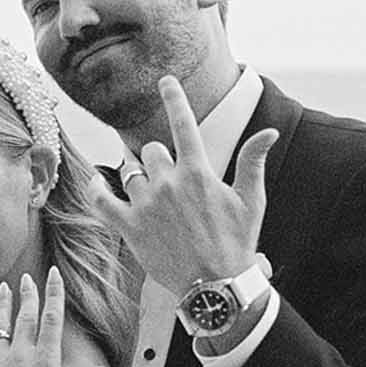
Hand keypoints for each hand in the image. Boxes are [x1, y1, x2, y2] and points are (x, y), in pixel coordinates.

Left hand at [0, 267, 113, 366]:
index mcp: (45, 360)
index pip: (52, 320)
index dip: (54, 295)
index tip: (54, 275)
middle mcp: (21, 354)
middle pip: (26, 317)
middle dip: (28, 295)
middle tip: (28, 277)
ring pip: (0, 327)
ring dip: (2, 306)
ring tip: (3, 288)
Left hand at [89, 75, 277, 296]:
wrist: (215, 286)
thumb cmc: (236, 244)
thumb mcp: (251, 201)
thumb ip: (253, 161)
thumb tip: (269, 131)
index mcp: (198, 173)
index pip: (182, 124)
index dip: (173, 98)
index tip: (164, 80)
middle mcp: (168, 183)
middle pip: (152, 150)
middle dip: (160, 161)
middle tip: (172, 184)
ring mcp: (146, 205)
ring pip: (131, 172)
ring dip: (138, 177)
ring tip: (151, 196)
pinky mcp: (129, 227)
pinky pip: (102, 200)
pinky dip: (97, 190)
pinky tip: (97, 183)